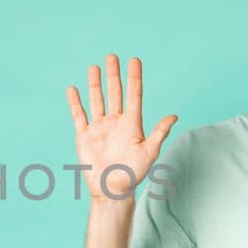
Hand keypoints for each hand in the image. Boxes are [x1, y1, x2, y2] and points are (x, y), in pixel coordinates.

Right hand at [65, 53, 177, 200]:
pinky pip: (79, 115)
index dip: (134, 78)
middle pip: (115, 93)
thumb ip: (159, 133)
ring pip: (97, 100)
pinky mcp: (84, 136)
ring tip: (94, 67)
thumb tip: (174, 116)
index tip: (134, 60)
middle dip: (114, 74)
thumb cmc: (133, 174)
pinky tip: (73, 89)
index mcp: (132, 124)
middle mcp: (115, 122)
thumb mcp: (149, 153)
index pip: (133, 95)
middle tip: (112, 56)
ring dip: (95, 84)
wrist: (111, 191)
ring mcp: (99, 127)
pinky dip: (75, 102)